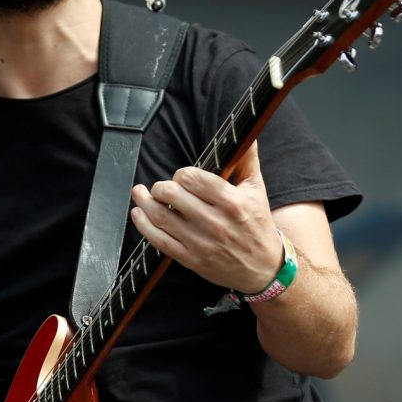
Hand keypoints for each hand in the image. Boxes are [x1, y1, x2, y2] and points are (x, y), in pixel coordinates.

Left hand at [130, 141, 282, 292]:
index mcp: (231, 202)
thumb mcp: (256, 190)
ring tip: (140, 193)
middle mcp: (215, 222)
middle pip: (172, 195)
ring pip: (161, 217)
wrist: (263, 267)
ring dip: (144, 202)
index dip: (181, 174)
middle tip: (161, 187)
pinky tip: (138, 214)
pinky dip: (144, 226)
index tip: (182, 177)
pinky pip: (159, 240)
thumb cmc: (257, 225)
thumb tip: (247, 133)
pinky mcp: (191, 259)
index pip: (193, 178)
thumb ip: (247, 160)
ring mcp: (200, 242)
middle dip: (161, 187)